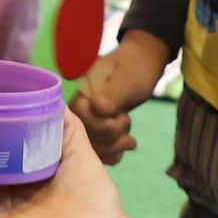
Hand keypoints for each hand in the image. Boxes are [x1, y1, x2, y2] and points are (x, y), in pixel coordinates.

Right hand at [67, 29, 168, 165]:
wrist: (142, 65)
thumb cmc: (135, 68)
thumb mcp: (127, 80)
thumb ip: (112, 96)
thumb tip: (97, 107)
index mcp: (76, 88)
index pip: (77, 116)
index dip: (99, 125)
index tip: (120, 117)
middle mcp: (75, 103)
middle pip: (82, 134)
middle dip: (109, 136)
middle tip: (126, 121)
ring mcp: (83, 116)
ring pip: (89, 145)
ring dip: (112, 146)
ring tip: (129, 138)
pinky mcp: (92, 126)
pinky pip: (96, 147)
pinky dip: (110, 153)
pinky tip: (123, 148)